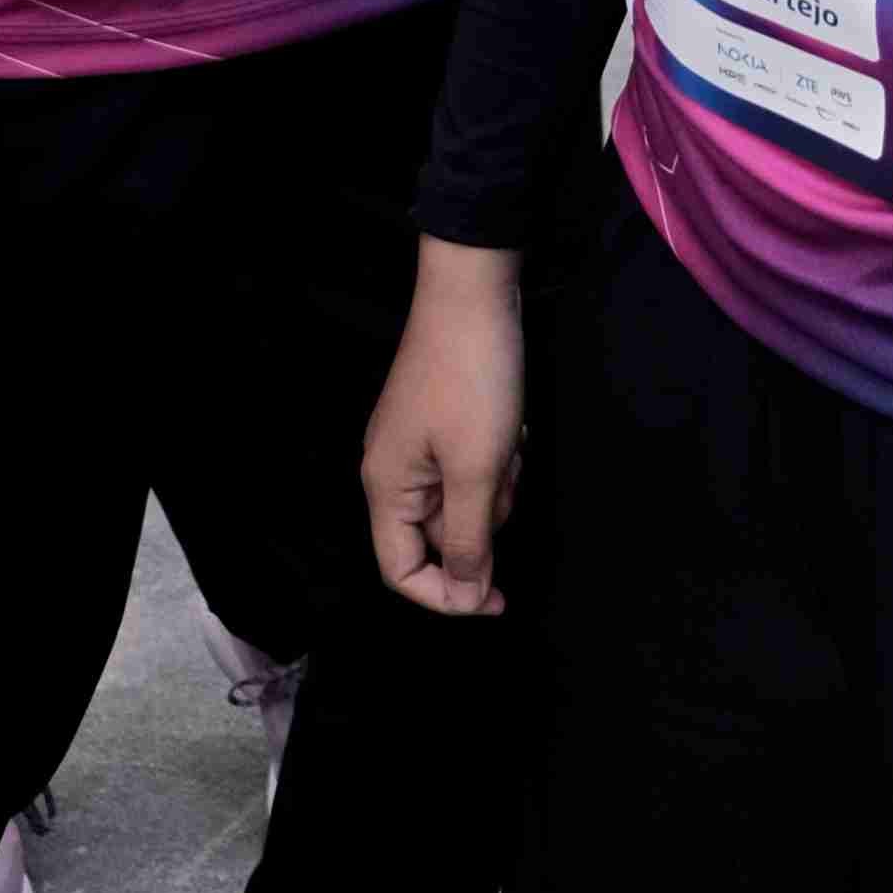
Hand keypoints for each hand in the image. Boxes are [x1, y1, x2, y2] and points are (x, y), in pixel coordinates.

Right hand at [363, 240, 521, 613]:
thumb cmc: (470, 380)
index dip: (446, 596)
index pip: (400, 571)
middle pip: (436, 538)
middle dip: (483, 522)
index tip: (498, 599)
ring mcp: (415, 448)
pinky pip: (470, 471)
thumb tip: (465, 595)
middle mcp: (391, 471)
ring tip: (506, 444)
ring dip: (494, 488)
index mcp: (385, 487)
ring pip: (461, 505)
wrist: (473, 294)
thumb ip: (468, 541)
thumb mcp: (477, 470)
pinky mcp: (440, 427)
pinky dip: (495, 461)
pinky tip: (507, 430)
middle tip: (506, 479)